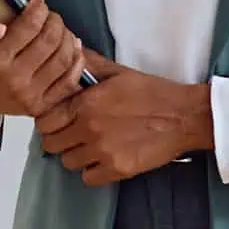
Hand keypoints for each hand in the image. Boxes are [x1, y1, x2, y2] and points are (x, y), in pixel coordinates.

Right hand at [0, 0, 86, 119]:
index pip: (29, 27)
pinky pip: (69, 82)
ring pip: (63, 59)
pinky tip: (71, 48)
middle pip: (50, 41)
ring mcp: (30, 95)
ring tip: (59, 30)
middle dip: (55, 21)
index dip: (39, 10)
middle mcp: (14, 80)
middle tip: (50, 16)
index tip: (37, 5)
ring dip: (67, 38)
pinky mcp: (41, 105)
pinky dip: (76, 62)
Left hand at [35, 54, 212, 186]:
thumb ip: (89, 63)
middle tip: (71, 134)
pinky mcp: (118, 169)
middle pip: (51, 144)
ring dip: (75, 155)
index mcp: (85, 104)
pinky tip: (102, 159)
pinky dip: (92, 171)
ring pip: (68, 162)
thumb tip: (70, 49)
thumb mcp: (118, 72)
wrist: (183, 116)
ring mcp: (103, 152)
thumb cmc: (151, 92)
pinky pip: (88, 178)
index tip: (58, 120)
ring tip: (89, 146)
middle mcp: (89, 129)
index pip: (45, 121)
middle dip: (58, 138)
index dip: (49, 121)